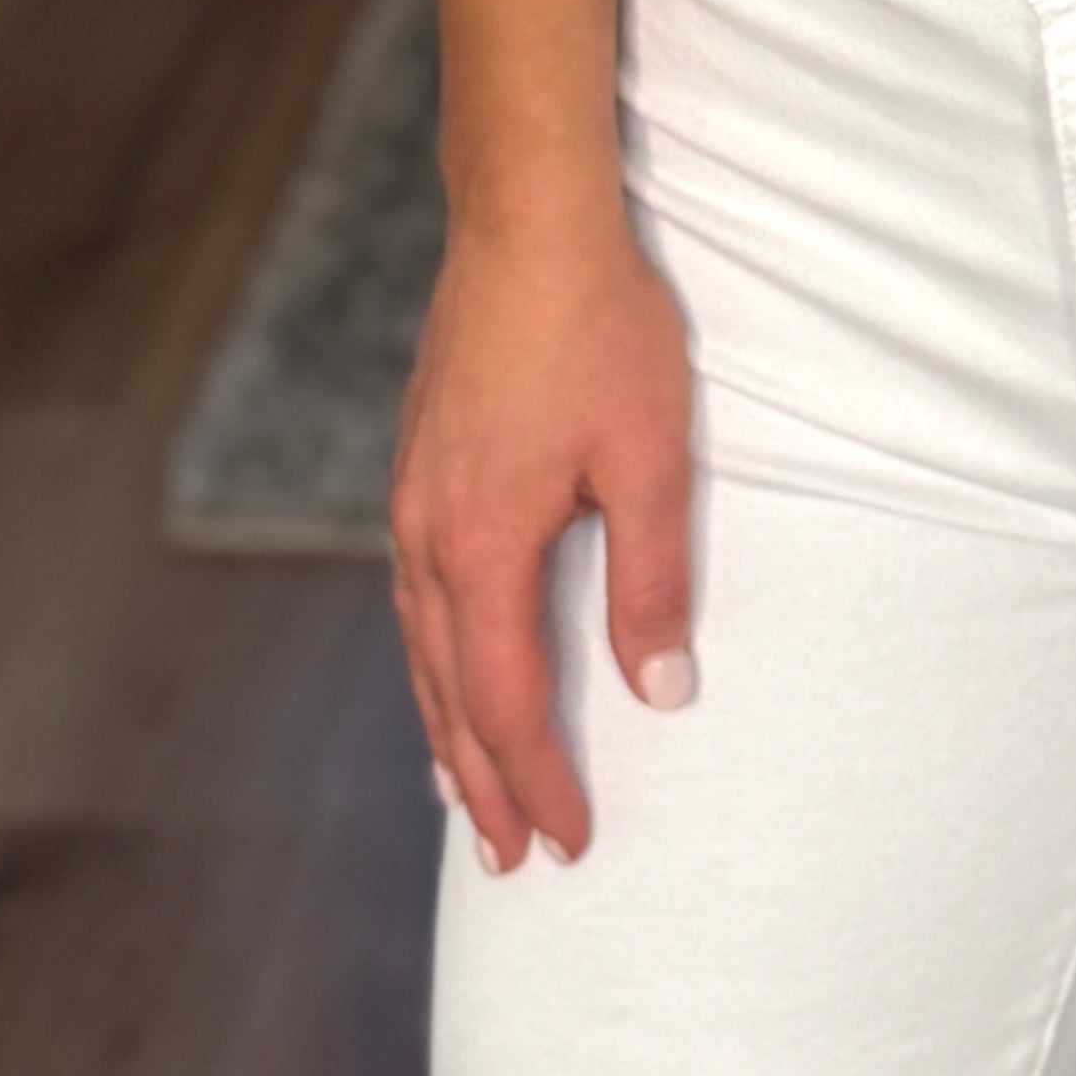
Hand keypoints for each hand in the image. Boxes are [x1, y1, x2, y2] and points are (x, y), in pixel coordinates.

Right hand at [390, 194, 695, 869]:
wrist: (525, 216)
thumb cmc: (596, 326)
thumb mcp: (649, 455)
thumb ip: (652, 580)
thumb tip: (662, 690)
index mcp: (482, 545)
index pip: (508, 700)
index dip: (539, 778)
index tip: (568, 841)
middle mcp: (429, 533)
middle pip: (450, 691)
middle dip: (481, 782)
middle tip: (508, 859)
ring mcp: (413, 495)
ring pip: (422, 645)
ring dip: (447, 725)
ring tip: (467, 793)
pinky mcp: (419, 460)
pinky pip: (415, 590)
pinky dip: (432, 653)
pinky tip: (450, 657)